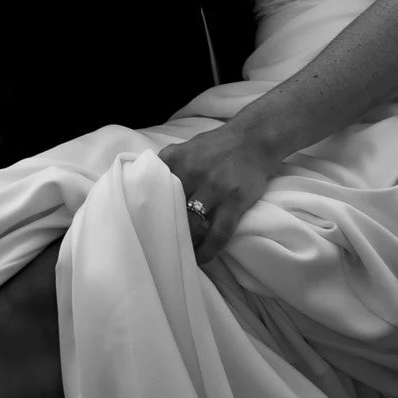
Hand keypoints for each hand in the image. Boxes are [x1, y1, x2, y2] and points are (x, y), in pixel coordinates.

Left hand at [157, 125, 278, 265]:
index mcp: (175, 158)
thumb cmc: (216, 147)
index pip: (152, 188)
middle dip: (164, 229)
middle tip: (160, 244)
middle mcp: (192, 171)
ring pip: (192, 224)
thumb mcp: (186, 148)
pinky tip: (202, 258)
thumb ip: (168, 166)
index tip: (144, 226)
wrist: (253, 139)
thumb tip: (148, 188)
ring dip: (185, 242)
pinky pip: (219, 233)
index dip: (147, 210)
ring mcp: (214, 187)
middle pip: (170, 209)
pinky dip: (209, 250)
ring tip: (181, 252)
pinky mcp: (234, 200)